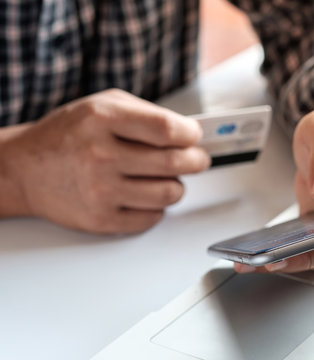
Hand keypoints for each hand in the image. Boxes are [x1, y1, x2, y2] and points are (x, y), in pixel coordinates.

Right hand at [1, 89, 209, 233]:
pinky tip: (147, 195)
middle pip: (174, 163)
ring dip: (177, 185)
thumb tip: (188, 132)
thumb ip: (145, 114)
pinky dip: (158, 207)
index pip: (167, 129)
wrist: (25, 170)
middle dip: (196, 160)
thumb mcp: (102, 105)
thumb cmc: (68, 135)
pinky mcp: (101, 219)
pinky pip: (152, 217)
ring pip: (169, 193)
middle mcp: (100, 155)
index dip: (190, 135)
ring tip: (168, 177)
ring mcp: (100, 191)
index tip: (194, 137)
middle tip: (197, 159)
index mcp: (102, 120)